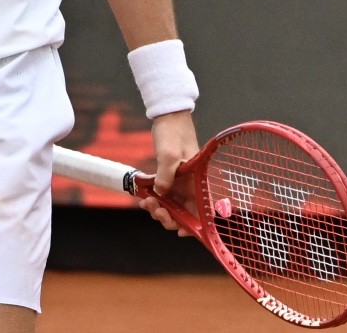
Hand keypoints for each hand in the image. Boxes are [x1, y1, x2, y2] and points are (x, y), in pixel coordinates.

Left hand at [145, 110, 200, 236]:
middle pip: (185, 214)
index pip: (202, 210)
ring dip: (159, 211)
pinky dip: (154, 201)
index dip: (194, 225)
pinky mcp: (170, 179)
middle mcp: (191, 185)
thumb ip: (165, 176)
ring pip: (172, 208)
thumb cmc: (173, 132)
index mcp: (197, 180)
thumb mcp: (168, 154)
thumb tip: (160, 195)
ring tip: (146, 202)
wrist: (168, 116)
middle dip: (169, 218)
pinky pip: (163, 197)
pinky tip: (144, 198)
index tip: (180, 231)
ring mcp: (180, 183)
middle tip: (155, 210)